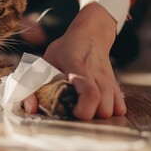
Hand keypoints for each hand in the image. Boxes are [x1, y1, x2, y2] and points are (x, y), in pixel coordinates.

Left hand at [23, 3, 126, 119]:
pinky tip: (96, 106)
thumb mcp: (45, 61)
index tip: (71, 110)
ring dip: (99, 115)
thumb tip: (30, 109)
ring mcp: (108, 80)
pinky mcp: (115, 84)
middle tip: (75, 110)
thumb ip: (33, 86)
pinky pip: (120, 107)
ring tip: (85, 108)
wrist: (91, 34)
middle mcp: (97, 75)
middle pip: (104, 108)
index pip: (90, 93)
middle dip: (89, 116)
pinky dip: (110, 112)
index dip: (83, 109)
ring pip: (113, 110)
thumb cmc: (65, 49)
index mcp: (77, 67)